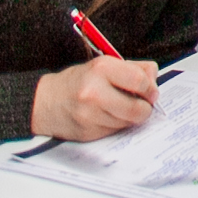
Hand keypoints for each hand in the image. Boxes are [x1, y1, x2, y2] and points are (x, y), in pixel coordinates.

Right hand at [33, 56, 158, 141]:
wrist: (43, 102)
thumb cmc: (78, 82)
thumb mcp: (104, 65)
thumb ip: (134, 69)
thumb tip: (154, 80)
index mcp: (101, 69)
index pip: (141, 81)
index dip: (150, 89)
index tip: (150, 92)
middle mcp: (94, 92)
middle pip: (138, 108)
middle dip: (145, 108)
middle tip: (142, 104)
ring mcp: (89, 115)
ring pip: (128, 122)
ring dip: (129, 117)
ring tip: (116, 107)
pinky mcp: (88, 133)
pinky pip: (115, 131)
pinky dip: (115, 125)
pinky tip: (104, 116)